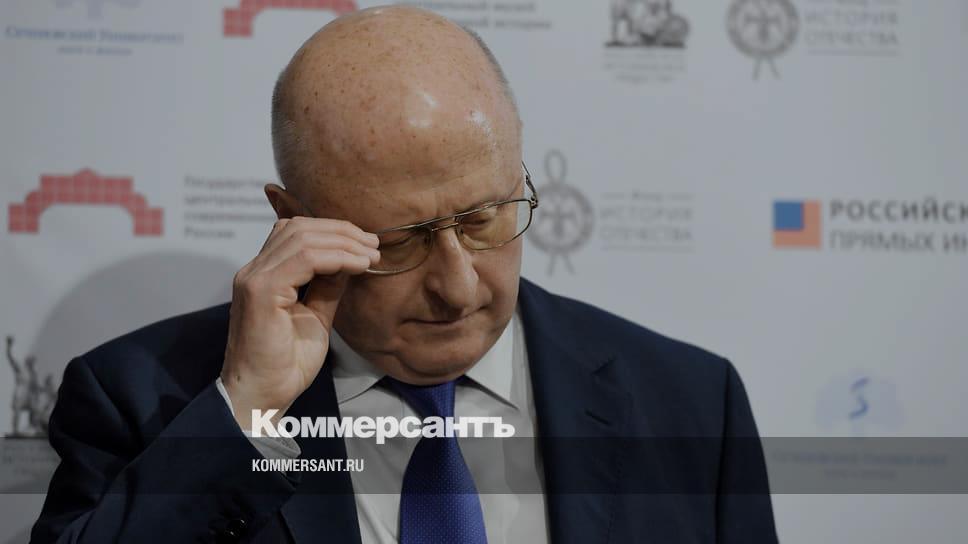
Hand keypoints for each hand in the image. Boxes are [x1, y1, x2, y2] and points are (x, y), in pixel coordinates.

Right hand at [220, 216, 379, 429]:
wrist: (263, 395)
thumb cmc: (285, 363)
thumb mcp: (315, 316)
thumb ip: (327, 286)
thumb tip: (349, 260)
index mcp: (264, 275)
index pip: (295, 232)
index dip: (333, 231)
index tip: (367, 244)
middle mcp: (254, 271)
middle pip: (299, 227)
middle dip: (342, 231)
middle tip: (374, 245)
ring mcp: (254, 278)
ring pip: (302, 237)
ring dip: (343, 242)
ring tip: (370, 255)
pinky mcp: (261, 291)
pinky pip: (304, 259)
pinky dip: (336, 257)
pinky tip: (358, 266)